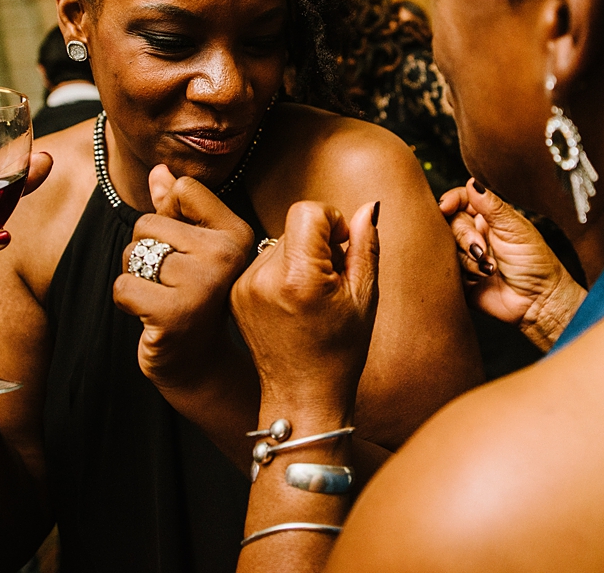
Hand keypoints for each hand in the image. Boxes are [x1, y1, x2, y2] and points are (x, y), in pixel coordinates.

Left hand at [113, 165, 255, 390]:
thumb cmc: (193, 297)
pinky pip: (123, 286)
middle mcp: (227, 255)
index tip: (186, 249)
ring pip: (133, 254)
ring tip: (162, 296)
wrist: (199, 361)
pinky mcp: (174, 313)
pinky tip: (151, 315)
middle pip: (148, 222)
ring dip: (136, 276)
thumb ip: (176, 208)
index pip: (183, 190)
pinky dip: (127, 301)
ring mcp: (203, 284)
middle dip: (145, 251)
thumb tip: (159, 170)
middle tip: (171, 283)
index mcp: (237, 233)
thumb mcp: (192, 248)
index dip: (169, 218)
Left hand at [231, 200, 378, 412]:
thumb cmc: (339, 352)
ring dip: (299, 258)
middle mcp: (264, 278)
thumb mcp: (365, 298)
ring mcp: (244, 286)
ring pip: (279, 243)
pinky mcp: (234, 294)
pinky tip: (292, 304)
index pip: (308, 212)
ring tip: (311, 297)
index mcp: (298, 278)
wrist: (302, 397)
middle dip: (317, 244)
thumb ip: (365, 245)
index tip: (342, 246)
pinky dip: (281, 273)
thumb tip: (369, 207)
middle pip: (294, 227)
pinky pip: (263, 262)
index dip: (332, 221)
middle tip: (331, 282)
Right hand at [438, 179, 584, 350]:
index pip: (461, 200)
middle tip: (481, 249)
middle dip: (465, 237)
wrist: (539, 300)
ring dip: (468, 259)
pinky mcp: (461, 279)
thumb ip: (491, 206)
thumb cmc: (535, 262)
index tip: (445, 207)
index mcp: (488, 218)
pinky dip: (464, 273)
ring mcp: (466, 256)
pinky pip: (447, 270)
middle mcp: (475, 234)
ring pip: (447, 248)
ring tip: (490, 269)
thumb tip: (472, 182)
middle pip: (450, 224)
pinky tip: (482, 278)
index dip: (450, 201)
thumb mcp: (515, 228)